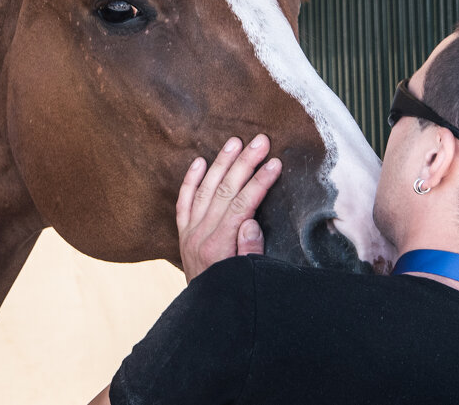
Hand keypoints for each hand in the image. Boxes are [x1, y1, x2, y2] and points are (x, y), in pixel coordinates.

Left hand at [176, 135, 281, 282]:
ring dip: (220, 163)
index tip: (275, 163)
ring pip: (204, 189)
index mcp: (218, 247)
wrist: (204, 317)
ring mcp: (188, 233)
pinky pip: (183, 202)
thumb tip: (250, 222)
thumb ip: (249, 252)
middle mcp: (199, 236)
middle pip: (224, 190)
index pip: (241, 205)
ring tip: (235, 142)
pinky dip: (190, 180)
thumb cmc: (232, 296)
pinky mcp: (183, 234)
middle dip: (244, 163)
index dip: (259, 182)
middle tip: (261, 141)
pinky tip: (199, 161)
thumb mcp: (248, 279)